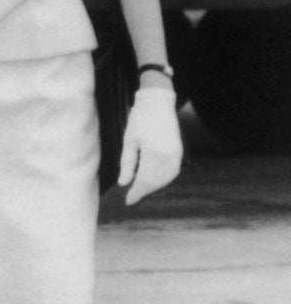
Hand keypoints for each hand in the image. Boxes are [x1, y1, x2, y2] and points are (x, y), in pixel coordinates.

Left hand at [117, 82, 181, 205]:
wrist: (158, 103)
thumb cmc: (140, 120)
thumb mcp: (129, 140)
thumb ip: (127, 163)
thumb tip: (124, 183)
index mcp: (153, 154)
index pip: (145, 180)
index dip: (136, 192)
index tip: (128, 201)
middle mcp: (168, 156)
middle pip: (156, 181)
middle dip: (144, 191)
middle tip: (133, 197)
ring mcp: (176, 154)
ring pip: (166, 178)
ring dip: (154, 186)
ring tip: (141, 189)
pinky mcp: (179, 151)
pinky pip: (172, 171)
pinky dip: (163, 179)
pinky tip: (154, 180)